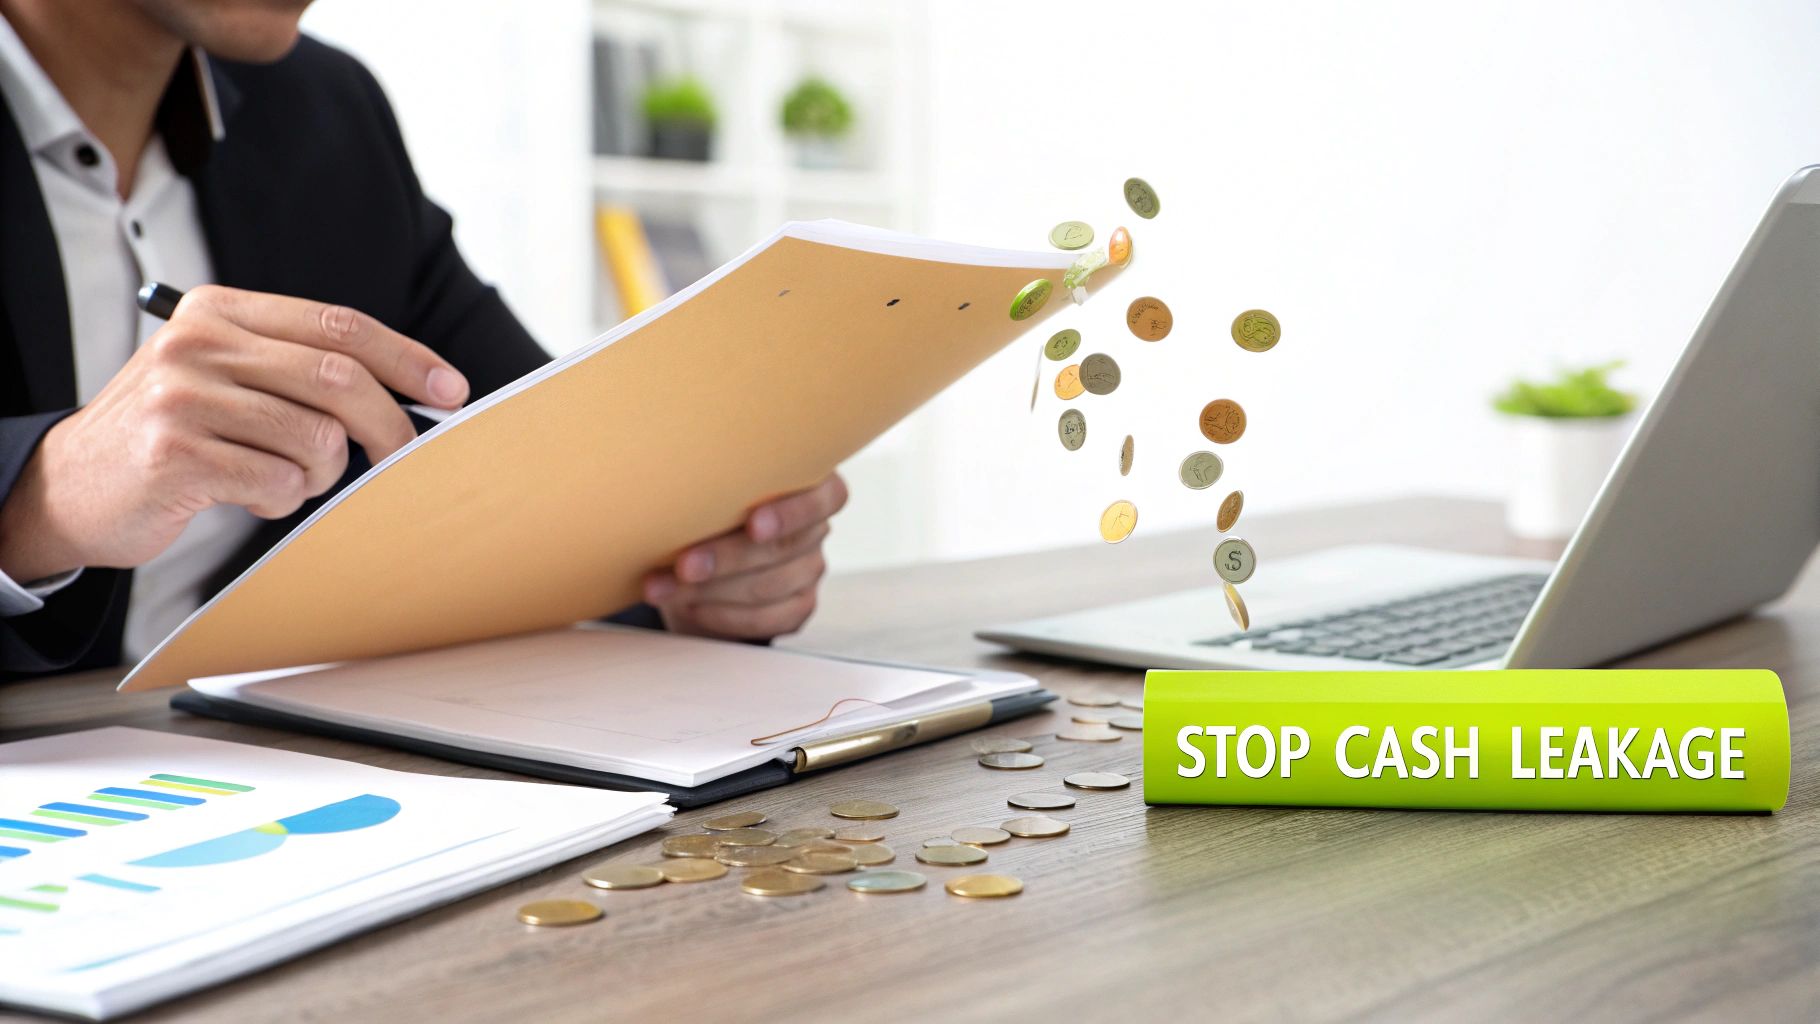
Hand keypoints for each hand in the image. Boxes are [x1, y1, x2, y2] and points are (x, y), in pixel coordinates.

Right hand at [0, 286, 467, 581]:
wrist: (70, 485)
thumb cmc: (176, 433)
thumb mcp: (228, 378)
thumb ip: (301, 371)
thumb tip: (416, 397)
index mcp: (220, 311)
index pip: (338, 324)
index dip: (406, 358)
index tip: (452, 389)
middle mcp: (198, 342)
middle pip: (338, 378)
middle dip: (388, 426)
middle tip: (401, 458)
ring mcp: (182, 396)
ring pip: (316, 438)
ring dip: (318, 473)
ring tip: (278, 475)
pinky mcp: (174, 454)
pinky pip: (279, 484)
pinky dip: (280, 500)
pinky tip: (242, 495)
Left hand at [643, 473, 847, 640]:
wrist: (703, 561)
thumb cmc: (709, 511)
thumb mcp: (714, 489)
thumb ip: (713, 485)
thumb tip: (670, 485)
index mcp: (810, 486)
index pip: (826, 497)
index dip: (791, 513)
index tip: (752, 524)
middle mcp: (815, 528)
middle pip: (783, 547)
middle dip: (727, 558)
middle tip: (683, 565)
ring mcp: (810, 570)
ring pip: (767, 586)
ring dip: (709, 590)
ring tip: (664, 588)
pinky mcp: (797, 607)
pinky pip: (765, 618)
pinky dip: (722, 615)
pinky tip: (691, 607)